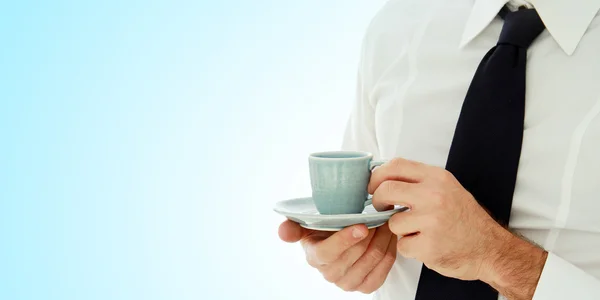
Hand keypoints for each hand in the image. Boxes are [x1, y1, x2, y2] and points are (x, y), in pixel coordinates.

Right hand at [278, 220, 396, 292]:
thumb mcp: (304, 225)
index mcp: (315, 257)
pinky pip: (383, 270)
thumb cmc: (321, 231)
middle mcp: (330, 274)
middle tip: (379, 215)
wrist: (334, 242)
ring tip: (385, 222)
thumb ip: (292, 227)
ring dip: (382, 239)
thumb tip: (283, 232)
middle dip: (372, 233)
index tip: (362, 225)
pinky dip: (389, 250)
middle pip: (356, 255)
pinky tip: (388, 237)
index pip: (329, 253)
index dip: (346, 240)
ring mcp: (348, 283)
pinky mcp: (365, 286)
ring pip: (372, 259)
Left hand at [369, 158, 546, 297]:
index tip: (373, 186)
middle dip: (378, 201)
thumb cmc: (463, 218)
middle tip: (383, 208)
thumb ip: (418, 180)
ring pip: (392, 222)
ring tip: (419, 231)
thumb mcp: (446, 188)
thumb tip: (381, 176)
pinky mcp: (429, 246)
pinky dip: (410, 248)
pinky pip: (402, 245)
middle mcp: (434, 195)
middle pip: (386, 190)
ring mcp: (432, 221)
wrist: (490, 249)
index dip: (377, 176)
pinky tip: (427, 245)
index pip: (396, 165)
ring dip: (400, 230)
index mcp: (437, 178)